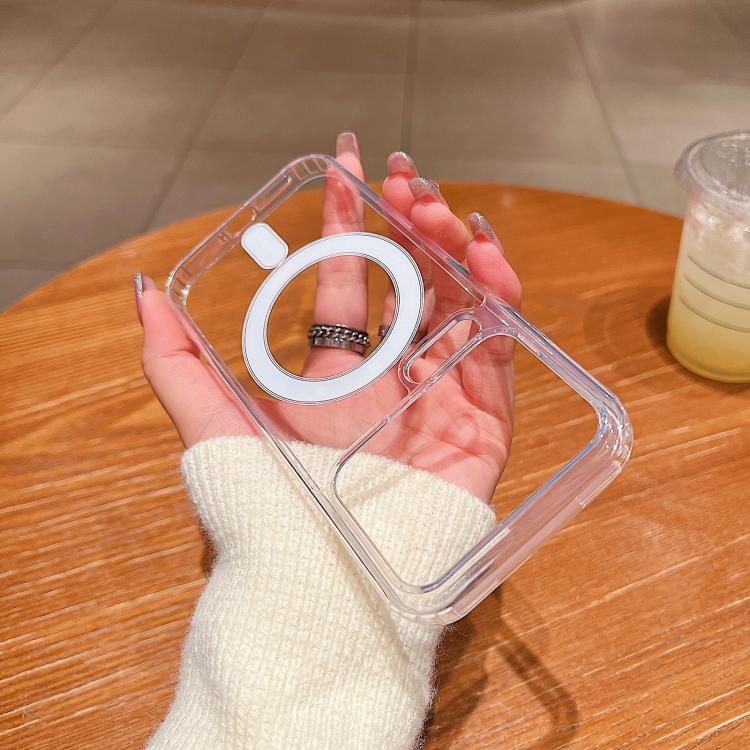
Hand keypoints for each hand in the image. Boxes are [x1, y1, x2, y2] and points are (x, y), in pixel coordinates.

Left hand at [137, 133, 520, 500]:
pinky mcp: (480, 427)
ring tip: (441, 208)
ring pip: (458, 308)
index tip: (346, 166)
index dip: (348, 223)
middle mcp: (389, 379)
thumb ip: (174, 360)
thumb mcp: (209, 425)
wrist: (318, 580)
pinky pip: (497, 356)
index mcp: (336, 373)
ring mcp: (437, 398)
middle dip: (410, 226)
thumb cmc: (263, 507)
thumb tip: (142, 290)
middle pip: (410, 285)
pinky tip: (488, 261)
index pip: (350, 282)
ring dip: (453, 252)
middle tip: (406, 177)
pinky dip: (499, 306)